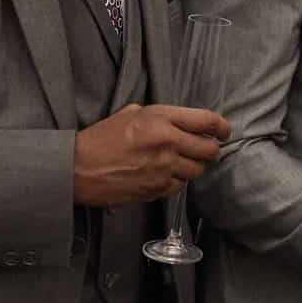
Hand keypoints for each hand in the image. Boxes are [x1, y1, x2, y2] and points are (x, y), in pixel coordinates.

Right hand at [73, 104, 230, 206]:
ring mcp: (164, 168)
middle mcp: (168, 143)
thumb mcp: (130, 113)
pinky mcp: (157, 189)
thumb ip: (161, 116)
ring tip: (181, 162)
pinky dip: (177, 181)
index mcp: (161, 119)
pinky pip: (180, 186)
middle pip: (210, 149)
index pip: (208, 121)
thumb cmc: (101, 138)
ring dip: (194, 166)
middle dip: (211, 149)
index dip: (222, 127)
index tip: (224, 131)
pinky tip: (164, 175)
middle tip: (206, 149)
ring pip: (198, 170)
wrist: (77, 168)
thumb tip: (185, 122)